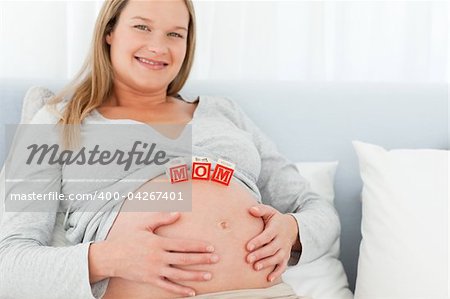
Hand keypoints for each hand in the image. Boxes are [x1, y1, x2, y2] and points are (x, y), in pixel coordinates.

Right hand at [92, 212, 219, 296]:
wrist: (111, 257)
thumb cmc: (128, 239)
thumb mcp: (144, 225)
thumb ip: (161, 218)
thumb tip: (178, 213)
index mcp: (158, 242)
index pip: (183, 244)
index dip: (198, 246)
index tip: (210, 247)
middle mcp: (158, 257)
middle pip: (184, 259)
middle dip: (202, 259)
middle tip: (216, 259)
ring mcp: (155, 270)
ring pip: (179, 274)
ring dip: (195, 276)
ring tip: (209, 275)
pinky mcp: (151, 280)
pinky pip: (168, 286)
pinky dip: (180, 291)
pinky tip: (191, 292)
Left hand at [245, 204, 297, 281]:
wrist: (291, 228)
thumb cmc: (275, 220)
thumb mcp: (270, 212)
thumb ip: (260, 210)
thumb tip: (251, 209)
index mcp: (276, 228)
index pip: (267, 236)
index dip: (258, 241)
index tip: (247, 247)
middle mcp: (281, 240)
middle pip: (271, 249)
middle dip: (260, 255)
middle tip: (248, 259)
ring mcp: (284, 250)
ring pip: (277, 259)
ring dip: (267, 264)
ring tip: (256, 267)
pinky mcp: (286, 257)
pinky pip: (283, 267)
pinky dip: (277, 273)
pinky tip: (268, 279)